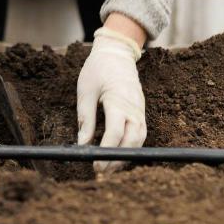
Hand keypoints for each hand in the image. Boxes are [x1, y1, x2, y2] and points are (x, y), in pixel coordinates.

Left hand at [77, 26, 145, 174]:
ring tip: (109, 168)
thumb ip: (86, 119)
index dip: (106, 151)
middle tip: (101, 171)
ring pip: (139, 139)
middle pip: (132, 141)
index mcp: (118, 100)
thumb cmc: (98, 68)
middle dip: (117, 159)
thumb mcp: (85, 91)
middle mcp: (134, 107)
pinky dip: (131, 146)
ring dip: (126, 156)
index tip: (95, 163)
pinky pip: (140, 133)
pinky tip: (118, 154)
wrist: (117, 52)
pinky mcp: (141, 111)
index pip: (116, 132)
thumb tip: (82, 144)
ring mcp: (140, 109)